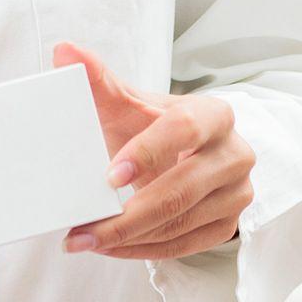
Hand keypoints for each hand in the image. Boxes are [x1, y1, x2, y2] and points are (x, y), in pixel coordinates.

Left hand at [53, 43, 254, 261]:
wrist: (191, 154)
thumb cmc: (155, 127)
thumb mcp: (131, 104)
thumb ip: (98, 80)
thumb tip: (64, 50)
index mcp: (214, 114)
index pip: (185, 130)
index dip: (148, 152)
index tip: (108, 177)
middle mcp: (235, 153)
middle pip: (182, 189)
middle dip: (127, 216)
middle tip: (82, 231)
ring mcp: (237, 192)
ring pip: (180, 223)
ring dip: (128, 238)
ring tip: (85, 241)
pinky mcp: (228, 225)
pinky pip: (183, 246)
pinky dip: (142, 250)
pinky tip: (111, 247)